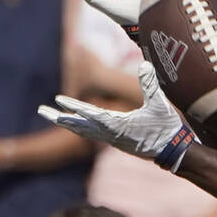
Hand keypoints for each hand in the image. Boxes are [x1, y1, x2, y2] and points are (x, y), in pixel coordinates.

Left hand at [38, 61, 195, 170]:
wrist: (174, 152)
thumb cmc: (167, 128)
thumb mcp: (160, 104)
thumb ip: (150, 85)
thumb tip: (145, 64)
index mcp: (118, 125)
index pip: (91, 113)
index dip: (74, 106)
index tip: (58, 100)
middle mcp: (111, 134)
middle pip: (79, 126)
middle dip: (60, 117)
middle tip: (41, 110)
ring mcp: (113, 140)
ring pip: (84, 132)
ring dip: (69, 123)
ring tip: (54, 117)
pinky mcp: (117, 143)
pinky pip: (93, 136)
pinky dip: (81, 129)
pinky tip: (78, 126)